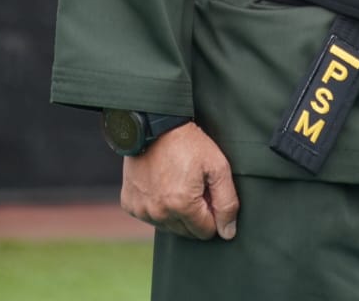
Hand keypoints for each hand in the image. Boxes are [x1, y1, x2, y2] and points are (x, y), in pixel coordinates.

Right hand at [121, 121, 238, 240]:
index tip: (208, 191)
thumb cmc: (189, 143)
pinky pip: (149, 216)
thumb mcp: (217, 166)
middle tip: (194, 185)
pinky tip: (161, 184)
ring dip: (176, 212)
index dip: (212, 212)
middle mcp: (159, 213)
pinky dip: (157, 206)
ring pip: (168, 226)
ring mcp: (142, 210)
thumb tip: (228, 233)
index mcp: (182, 206)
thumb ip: (227, 202)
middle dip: (195, 214)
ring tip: (178, 182)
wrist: (154, 125)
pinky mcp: (130, 204)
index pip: (205, 231)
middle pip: (186, 232)